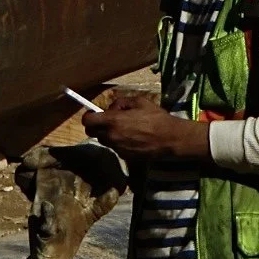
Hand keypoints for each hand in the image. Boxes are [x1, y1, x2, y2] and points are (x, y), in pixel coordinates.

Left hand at [83, 96, 210, 162]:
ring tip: (124, 129)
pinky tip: (132, 139)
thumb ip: (120, 103)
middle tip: (109, 121)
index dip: (89, 116)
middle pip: (92, 132)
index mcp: (113, 121)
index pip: (88, 121)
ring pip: (104, 141)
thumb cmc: (156, 118)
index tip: (94, 113)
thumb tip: (111, 109)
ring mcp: (117, 148)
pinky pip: (115, 148)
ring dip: (108, 134)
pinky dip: (119, 143)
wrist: (170, 139)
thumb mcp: (139, 102)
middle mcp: (112, 136)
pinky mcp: (124, 157)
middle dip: (97, 126)